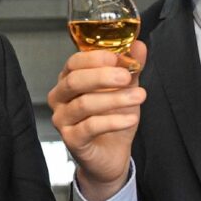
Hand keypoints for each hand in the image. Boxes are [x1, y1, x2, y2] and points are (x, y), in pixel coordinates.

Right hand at [47, 41, 147, 200]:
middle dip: (102, 76)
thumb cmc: (112, 119)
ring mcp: (62, 119)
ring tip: (139, 96)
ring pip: (84, 104)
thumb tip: (138, 45)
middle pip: (74, 81)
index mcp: (69, 79)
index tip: (119, 58)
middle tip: (126, 76)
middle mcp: (60, 97)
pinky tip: (131, 118)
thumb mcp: (125, 90)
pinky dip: (113, 121)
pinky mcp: (71, 139)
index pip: (74, 62)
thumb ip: (130, 67)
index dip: (95, 58)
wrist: (110, 155)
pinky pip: (90, 127)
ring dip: (114, 99)